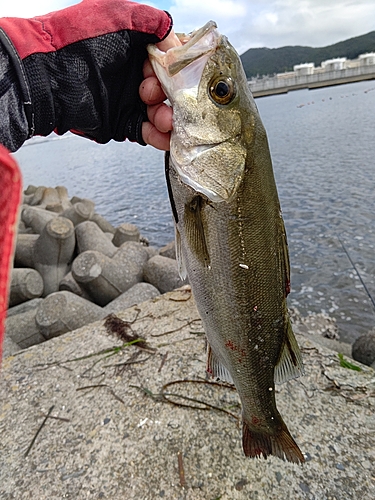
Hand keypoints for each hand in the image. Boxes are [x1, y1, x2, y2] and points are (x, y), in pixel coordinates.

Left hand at [0, 0, 174, 149]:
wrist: (48, 76)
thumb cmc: (78, 41)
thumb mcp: (119, 16)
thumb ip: (153, 23)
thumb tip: (176, 44)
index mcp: (138, 49)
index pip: (170, 62)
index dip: (177, 70)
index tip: (178, 76)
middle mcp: (136, 76)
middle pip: (170, 91)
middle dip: (173, 97)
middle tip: (163, 97)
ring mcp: (130, 101)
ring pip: (162, 114)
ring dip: (168, 118)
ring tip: (164, 119)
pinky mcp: (122, 123)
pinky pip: (147, 133)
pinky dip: (158, 137)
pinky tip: (164, 136)